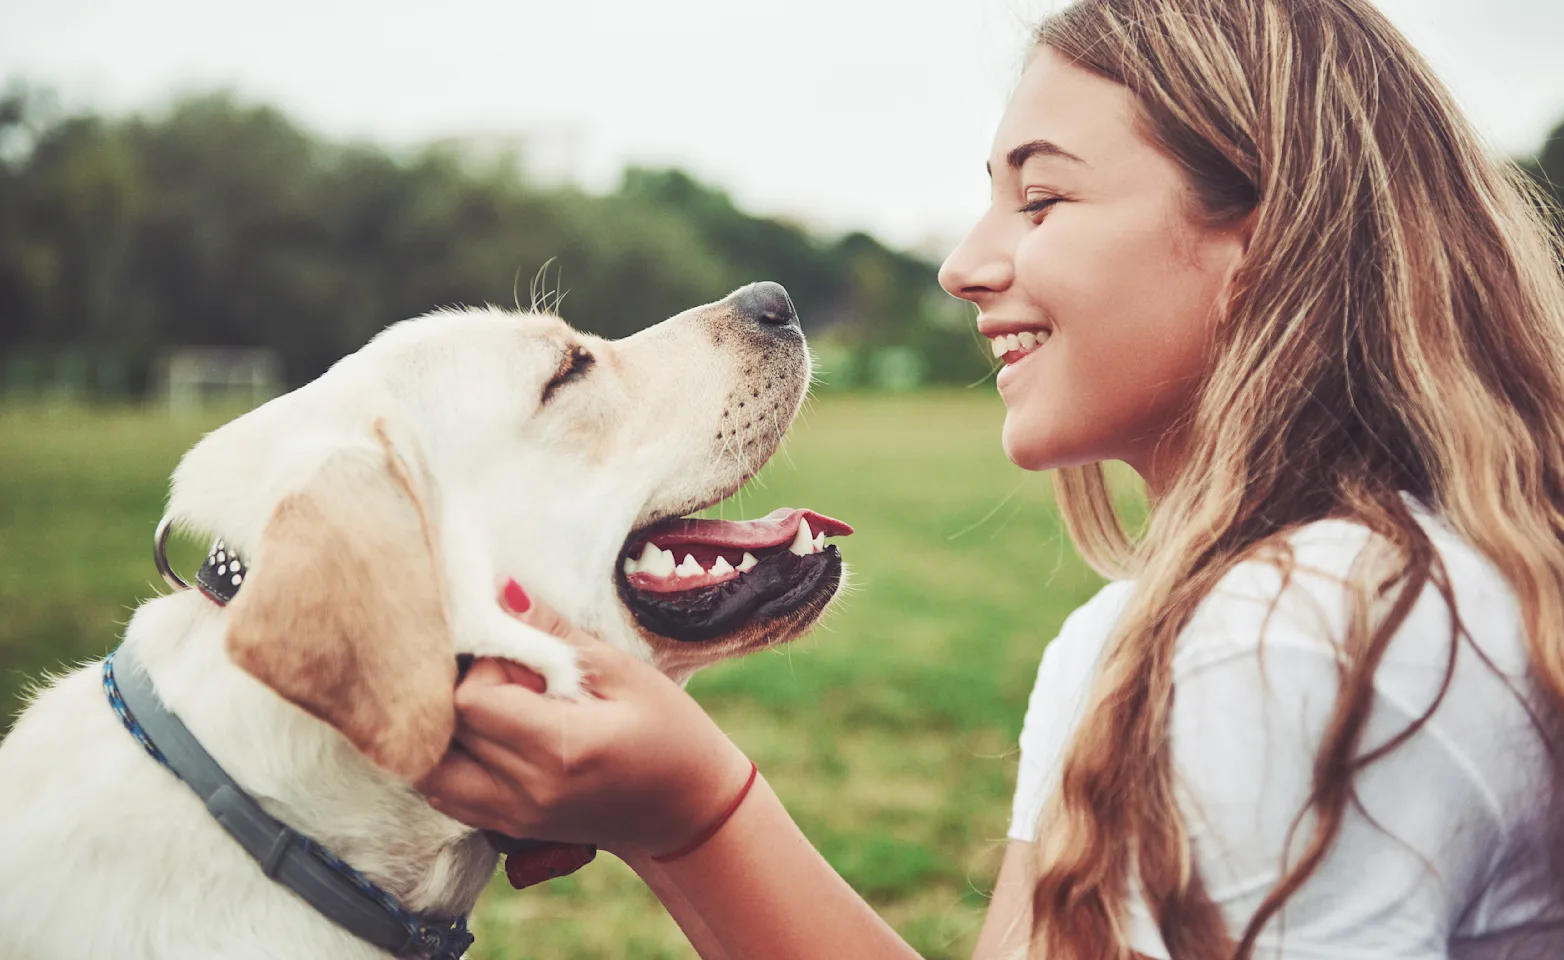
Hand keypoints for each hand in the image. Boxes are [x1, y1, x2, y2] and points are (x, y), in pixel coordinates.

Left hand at [417, 580, 754, 857]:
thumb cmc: (671, 734)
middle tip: (508, 675)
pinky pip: (444, 793)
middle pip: (445, 729)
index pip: (471, 698)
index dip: (485, 664)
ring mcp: (513, 816)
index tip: (520, 655)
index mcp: (561, 748)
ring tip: (492, 705)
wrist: (689, 811)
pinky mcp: (507, 827)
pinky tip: (488, 735)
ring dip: (446, 728)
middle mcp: (528, 790)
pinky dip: (450, 759)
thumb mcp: (625, 673)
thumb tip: (501, 591)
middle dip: (462, 689)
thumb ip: (556, 635)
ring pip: (430, 767)